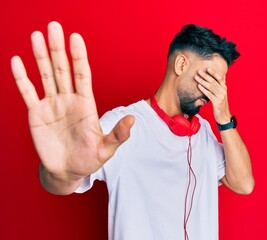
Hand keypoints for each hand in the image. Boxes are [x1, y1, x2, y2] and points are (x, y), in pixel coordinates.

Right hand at [11, 22, 133, 193]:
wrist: (67, 171)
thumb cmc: (89, 159)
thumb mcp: (106, 149)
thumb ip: (118, 134)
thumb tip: (133, 119)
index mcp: (86, 105)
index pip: (83, 75)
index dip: (79, 57)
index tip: (76, 38)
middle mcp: (69, 100)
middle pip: (63, 69)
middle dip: (58, 49)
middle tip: (54, 26)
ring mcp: (52, 105)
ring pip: (45, 76)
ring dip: (40, 56)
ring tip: (36, 36)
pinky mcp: (37, 114)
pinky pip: (28, 92)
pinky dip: (22, 78)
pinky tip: (17, 61)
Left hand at [195, 68, 231, 123]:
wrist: (224, 116)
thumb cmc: (221, 105)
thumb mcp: (222, 94)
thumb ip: (221, 86)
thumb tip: (222, 77)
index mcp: (224, 88)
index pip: (219, 78)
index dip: (214, 73)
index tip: (207, 68)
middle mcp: (223, 91)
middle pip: (213, 81)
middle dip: (205, 75)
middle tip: (198, 71)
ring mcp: (220, 96)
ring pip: (210, 87)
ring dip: (202, 81)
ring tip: (196, 77)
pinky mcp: (217, 102)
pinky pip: (209, 94)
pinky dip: (204, 89)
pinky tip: (199, 86)